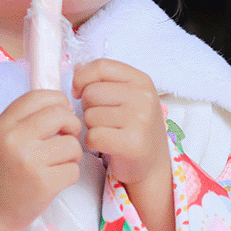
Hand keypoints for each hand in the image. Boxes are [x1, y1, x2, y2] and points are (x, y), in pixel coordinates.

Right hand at [0, 89, 82, 230]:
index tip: (62, 113)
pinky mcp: (44, 183)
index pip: (39, 96)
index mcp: (2, 125)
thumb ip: (22, 122)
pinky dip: (69, 175)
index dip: (58, 100)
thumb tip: (62, 108)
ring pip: (73, 144)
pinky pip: (74, 170)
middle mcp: (15, 139)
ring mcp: (30, 161)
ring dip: (72, 155)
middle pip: (61, 115)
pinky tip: (54, 181)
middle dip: (72, 125)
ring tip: (57, 164)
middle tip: (67, 138)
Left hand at [72, 59, 170, 196]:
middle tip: (103, 119)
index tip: (78, 91)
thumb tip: (77, 67)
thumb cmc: (134, 128)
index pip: (101, 66)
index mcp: (141, 81)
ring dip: (91, 127)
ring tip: (108, 132)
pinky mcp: (132, 143)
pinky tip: (106, 144)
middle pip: (91, 93)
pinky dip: (93, 143)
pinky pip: (93, 136)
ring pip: (90, 116)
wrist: (152, 164)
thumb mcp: (127, 97)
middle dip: (88, 107)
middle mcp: (144, 97)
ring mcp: (140, 120)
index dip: (82, 78)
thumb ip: (104, 80)